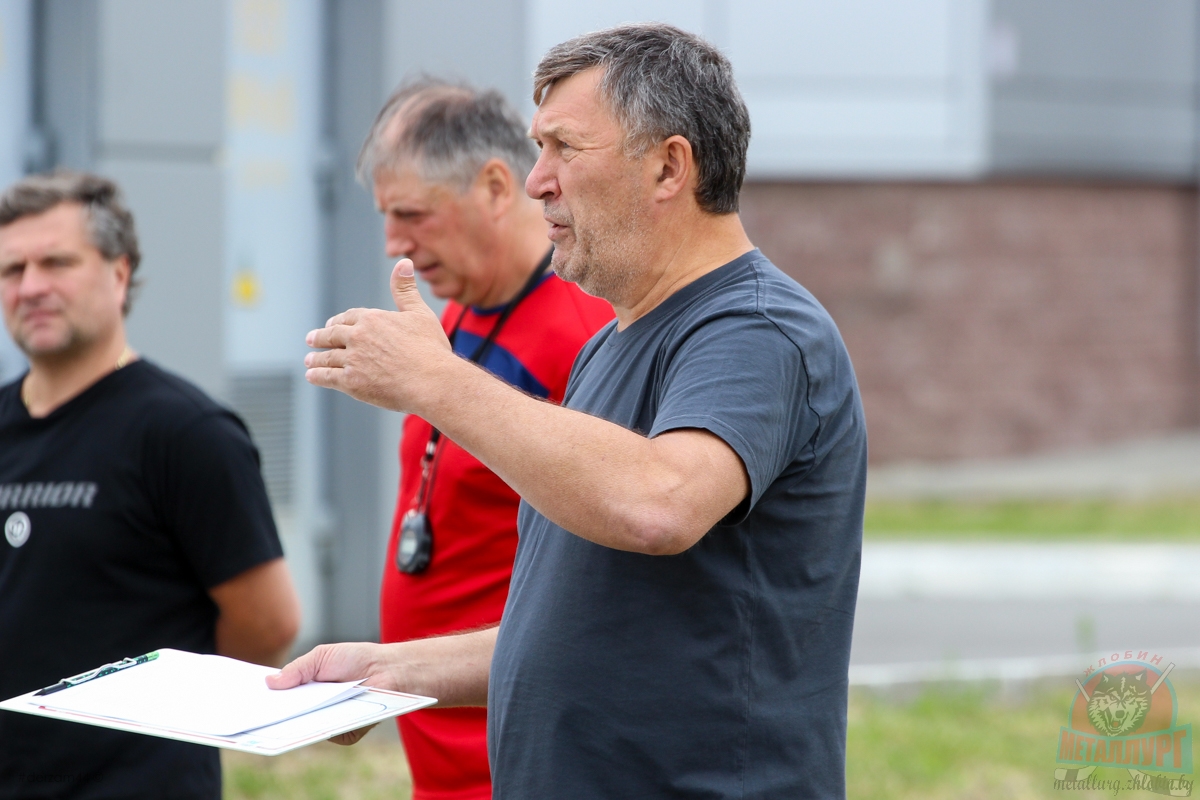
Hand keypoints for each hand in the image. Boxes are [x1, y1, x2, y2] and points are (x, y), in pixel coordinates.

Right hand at [266, 642, 395, 745]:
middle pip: (288, 720)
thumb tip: (269, 682)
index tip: (247, 701)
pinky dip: (323, 728)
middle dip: (273, 717)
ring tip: (281, 718)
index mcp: (306, 691)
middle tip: (258, 714)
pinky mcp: (346, 733)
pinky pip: (328, 736)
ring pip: (306, 731)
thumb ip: (297, 669)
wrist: (388, 668)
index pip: (281, 701)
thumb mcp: (321, 657)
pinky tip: (319, 719)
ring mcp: (329, 723)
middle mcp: (315, 711)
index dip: (265, 702)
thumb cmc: (355, 659)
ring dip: (294, 726)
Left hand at [304, 258, 452, 412]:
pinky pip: (328, 377)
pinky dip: (318, 376)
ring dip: (316, 358)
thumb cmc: (429, 348)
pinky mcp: (351, 382)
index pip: (349, 317)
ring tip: (309, 360)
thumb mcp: (420, 313)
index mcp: (372, 318)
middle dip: (321, 337)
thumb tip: (404, 262)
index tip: (332, 324)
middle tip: (312, 339)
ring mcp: (352, 360)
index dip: (339, 321)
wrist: (431, 380)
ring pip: (328, 357)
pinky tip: (312, 376)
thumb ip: (406, 289)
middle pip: (333, 335)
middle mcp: (358, 337)